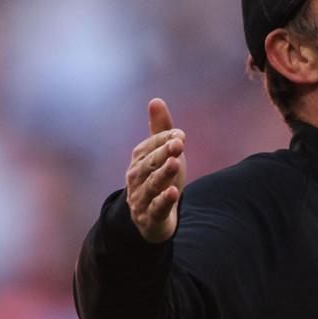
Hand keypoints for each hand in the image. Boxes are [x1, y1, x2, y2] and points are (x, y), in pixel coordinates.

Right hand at [125, 98, 186, 242]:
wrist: (152, 218)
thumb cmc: (159, 179)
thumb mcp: (162, 155)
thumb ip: (160, 130)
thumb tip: (156, 100)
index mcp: (139, 161)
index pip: (150, 147)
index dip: (164, 140)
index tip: (181, 135)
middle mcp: (136, 178)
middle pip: (150, 164)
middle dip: (163, 153)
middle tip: (179, 144)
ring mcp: (142, 199)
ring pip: (152, 185)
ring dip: (163, 174)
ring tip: (175, 163)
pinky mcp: (150, 217)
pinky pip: (156, 208)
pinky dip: (163, 201)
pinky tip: (173, 193)